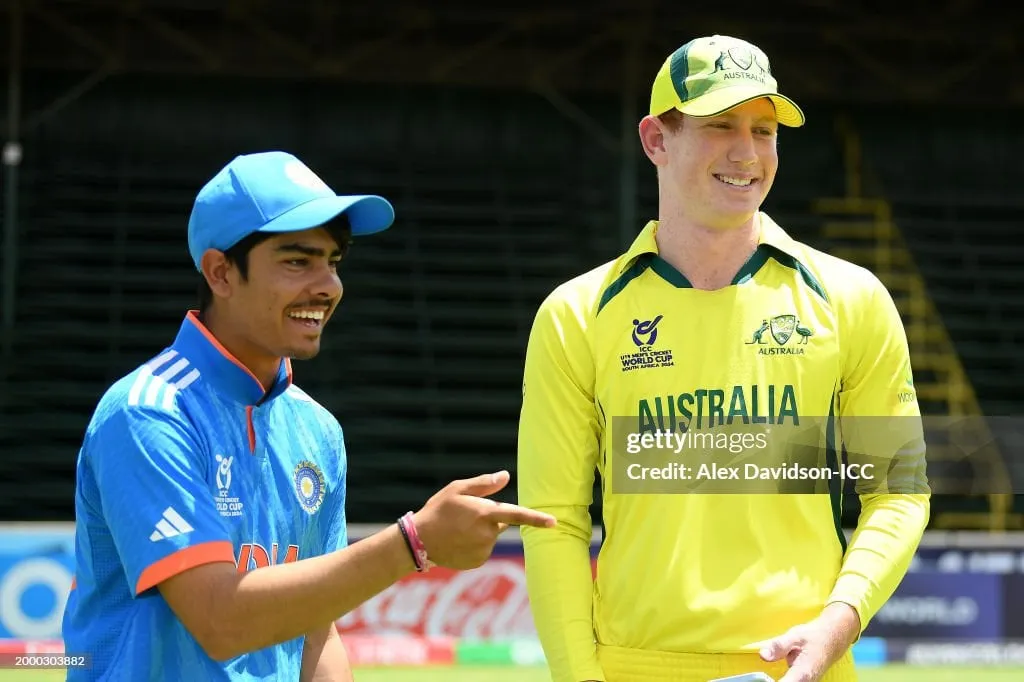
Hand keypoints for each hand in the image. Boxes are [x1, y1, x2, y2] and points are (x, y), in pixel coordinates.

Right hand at [413, 470, 555, 569]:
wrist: (419, 541)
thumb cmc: (438, 510)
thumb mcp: (457, 489)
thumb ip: (484, 484)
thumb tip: (506, 476)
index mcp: (484, 513)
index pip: (516, 515)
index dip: (536, 518)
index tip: (554, 522)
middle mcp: (486, 534)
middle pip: (500, 522)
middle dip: (489, 518)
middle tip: (465, 516)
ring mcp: (483, 550)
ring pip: (491, 537)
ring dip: (481, 532)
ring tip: (458, 530)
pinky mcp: (478, 562)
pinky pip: (484, 549)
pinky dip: (475, 545)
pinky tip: (458, 542)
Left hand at [755, 603, 859, 681]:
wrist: (833, 639)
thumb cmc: (814, 636)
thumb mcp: (795, 636)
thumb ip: (779, 646)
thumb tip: (763, 655)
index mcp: (802, 673)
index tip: (760, 680)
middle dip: (770, 681)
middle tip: (757, 678)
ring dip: (775, 680)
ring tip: (762, 677)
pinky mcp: (804, 681)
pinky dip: (783, 680)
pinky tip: (770, 677)